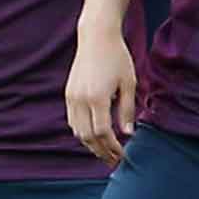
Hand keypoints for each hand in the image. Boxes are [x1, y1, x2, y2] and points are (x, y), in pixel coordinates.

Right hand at [66, 28, 138, 166]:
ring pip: (77, 130)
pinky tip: (94, 135)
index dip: (113, 147)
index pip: (103, 133)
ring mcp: (71, 97)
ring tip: (104, 151)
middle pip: (88, 136)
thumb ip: (127, 110)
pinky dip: (82, 132)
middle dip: (101, 150)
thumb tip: (128, 133)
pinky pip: (72, 120)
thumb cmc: (117, 58)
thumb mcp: (129, 83)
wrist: (96, 37)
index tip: (124, 155)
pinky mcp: (68, 94)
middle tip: (114, 160)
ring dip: (90, 144)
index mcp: (98, 98)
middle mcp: (81, 100)